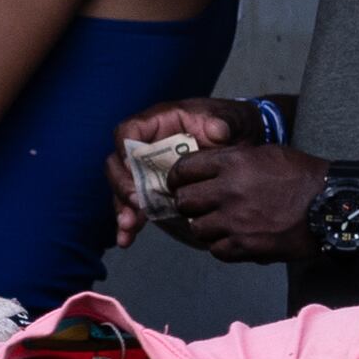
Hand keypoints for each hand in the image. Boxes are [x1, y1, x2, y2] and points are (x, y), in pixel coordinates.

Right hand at [100, 97, 260, 246]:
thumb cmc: (229, 125)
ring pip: (124, 189)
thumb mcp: (229, 119)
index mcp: (158, 123)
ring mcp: (147, 170)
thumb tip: (216, 130)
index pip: (128, 132)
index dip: (125, 149)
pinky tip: (126, 239)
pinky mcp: (153, 190)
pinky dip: (130, 223)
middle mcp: (146, 147)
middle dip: (123, 185)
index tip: (132, 168)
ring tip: (129, 227)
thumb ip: (221, 123)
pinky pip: (135, 206)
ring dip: (123, 209)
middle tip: (137, 203)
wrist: (240, 142)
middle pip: (118, 164)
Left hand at [156, 136, 328, 267]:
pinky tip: (232, 239)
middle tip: (197, 206)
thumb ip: (234, 160)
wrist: (331, 205)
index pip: (184, 169)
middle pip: (184, 201)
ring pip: (197, 228)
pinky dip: (221, 246)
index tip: (179, 183)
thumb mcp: (266, 153)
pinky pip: (216, 250)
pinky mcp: (246, 245)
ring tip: (217, 224)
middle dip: (188, 203)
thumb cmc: (302, 175)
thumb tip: (207, 172)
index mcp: (233, 163)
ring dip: (204, 226)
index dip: (177, 177)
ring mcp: (236, 221)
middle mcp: (229, 191)